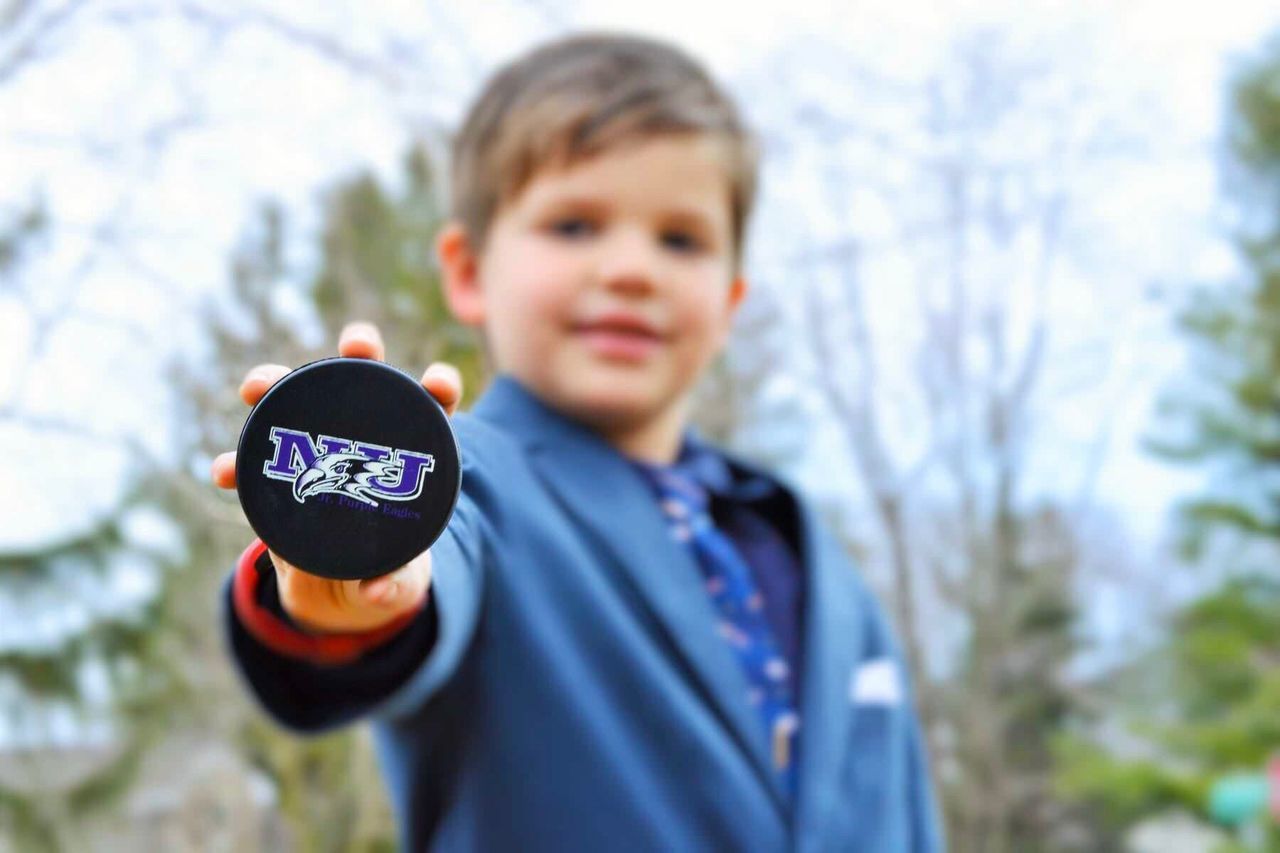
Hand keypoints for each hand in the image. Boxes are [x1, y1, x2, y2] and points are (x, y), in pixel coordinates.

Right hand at [210, 321, 463, 633]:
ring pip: (302, 403)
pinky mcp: (280, 476)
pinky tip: (221, 471)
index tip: (438, 380)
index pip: (432, 413)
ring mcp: (318, 452)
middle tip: (356, 342)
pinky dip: (236, 464)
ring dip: (277, 384)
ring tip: (255, 385)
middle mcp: (364, 443)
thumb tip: (377, 590)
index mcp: (408, 461)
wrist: (341, 593)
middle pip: (369, 384)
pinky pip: (256, 462)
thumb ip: (392, 583)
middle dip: (362, 353)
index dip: (438, 389)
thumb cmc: (383, 574)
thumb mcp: (394, 582)